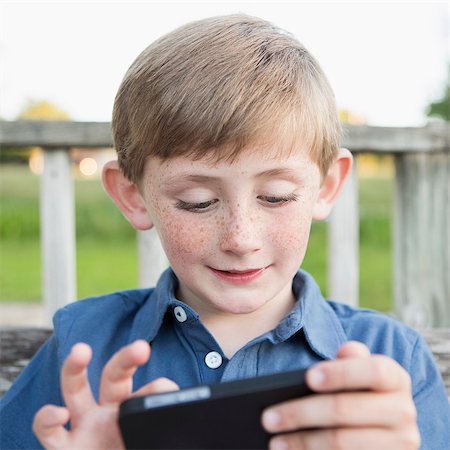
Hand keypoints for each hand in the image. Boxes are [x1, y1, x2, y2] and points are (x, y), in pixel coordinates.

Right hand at [33, 340, 177, 449]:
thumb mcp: (158, 443)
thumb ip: (169, 434)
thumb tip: (188, 417)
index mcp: (134, 411)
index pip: (147, 391)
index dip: (159, 389)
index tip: (170, 391)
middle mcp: (108, 413)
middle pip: (114, 376)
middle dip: (126, 359)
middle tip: (141, 348)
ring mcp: (84, 427)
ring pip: (75, 389)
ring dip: (75, 367)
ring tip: (81, 350)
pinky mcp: (64, 449)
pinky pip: (48, 430)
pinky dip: (47, 418)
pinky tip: (57, 414)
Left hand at [262, 341, 419, 449]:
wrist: (380, 428)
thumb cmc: (357, 390)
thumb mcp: (357, 372)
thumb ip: (352, 360)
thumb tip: (346, 349)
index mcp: (396, 379)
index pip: (375, 371)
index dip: (342, 373)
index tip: (308, 377)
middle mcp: (404, 411)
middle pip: (346, 410)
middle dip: (301, 413)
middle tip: (267, 417)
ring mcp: (400, 444)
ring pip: (342, 443)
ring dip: (302, 442)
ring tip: (274, 440)